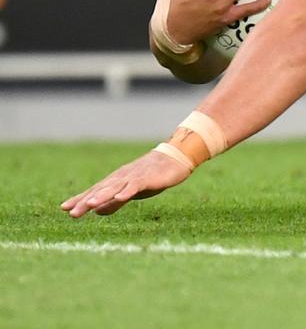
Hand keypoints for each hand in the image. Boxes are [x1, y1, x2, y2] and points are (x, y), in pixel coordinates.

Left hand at [60, 150, 191, 217]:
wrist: (175, 158)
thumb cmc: (152, 175)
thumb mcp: (131, 192)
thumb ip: (114, 202)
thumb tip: (97, 212)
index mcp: (116, 182)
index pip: (95, 192)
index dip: (80, 199)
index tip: (64, 208)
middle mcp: (121, 178)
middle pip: (101, 191)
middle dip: (85, 202)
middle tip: (71, 213)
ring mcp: (133, 177)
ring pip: (114, 188)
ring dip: (102, 196)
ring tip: (90, 205)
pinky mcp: (147, 178)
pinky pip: (135, 186)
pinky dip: (127, 191)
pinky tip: (120, 197)